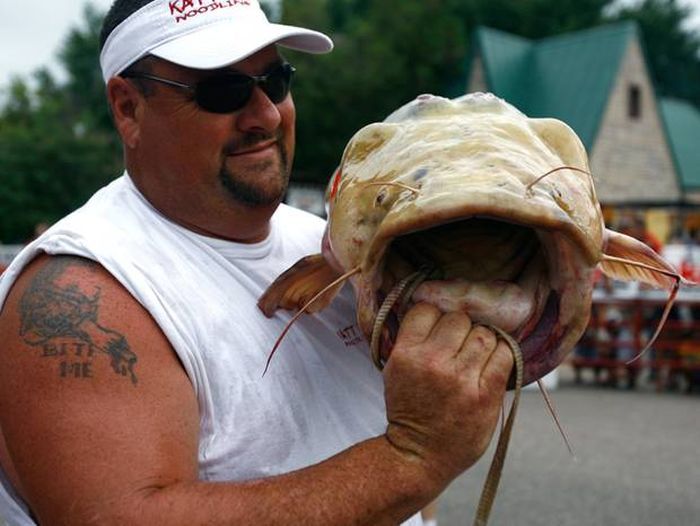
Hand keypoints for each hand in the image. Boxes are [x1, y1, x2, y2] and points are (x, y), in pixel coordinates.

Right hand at [383, 302, 512, 485]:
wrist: (419, 454)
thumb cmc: (409, 409)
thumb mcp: (396, 370)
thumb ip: (413, 340)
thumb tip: (440, 309)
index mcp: (406, 354)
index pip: (427, 309)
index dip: (435, 317)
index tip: (438, 329)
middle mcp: (432, 362)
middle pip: (458, 318)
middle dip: (460, 329)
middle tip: (459, 346)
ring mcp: (460, 378)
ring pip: (484, 333)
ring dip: (483, 341)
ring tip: (476, 356)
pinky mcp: (485, 395)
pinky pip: (505, 354)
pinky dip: (502, 353)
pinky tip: (492, 363)